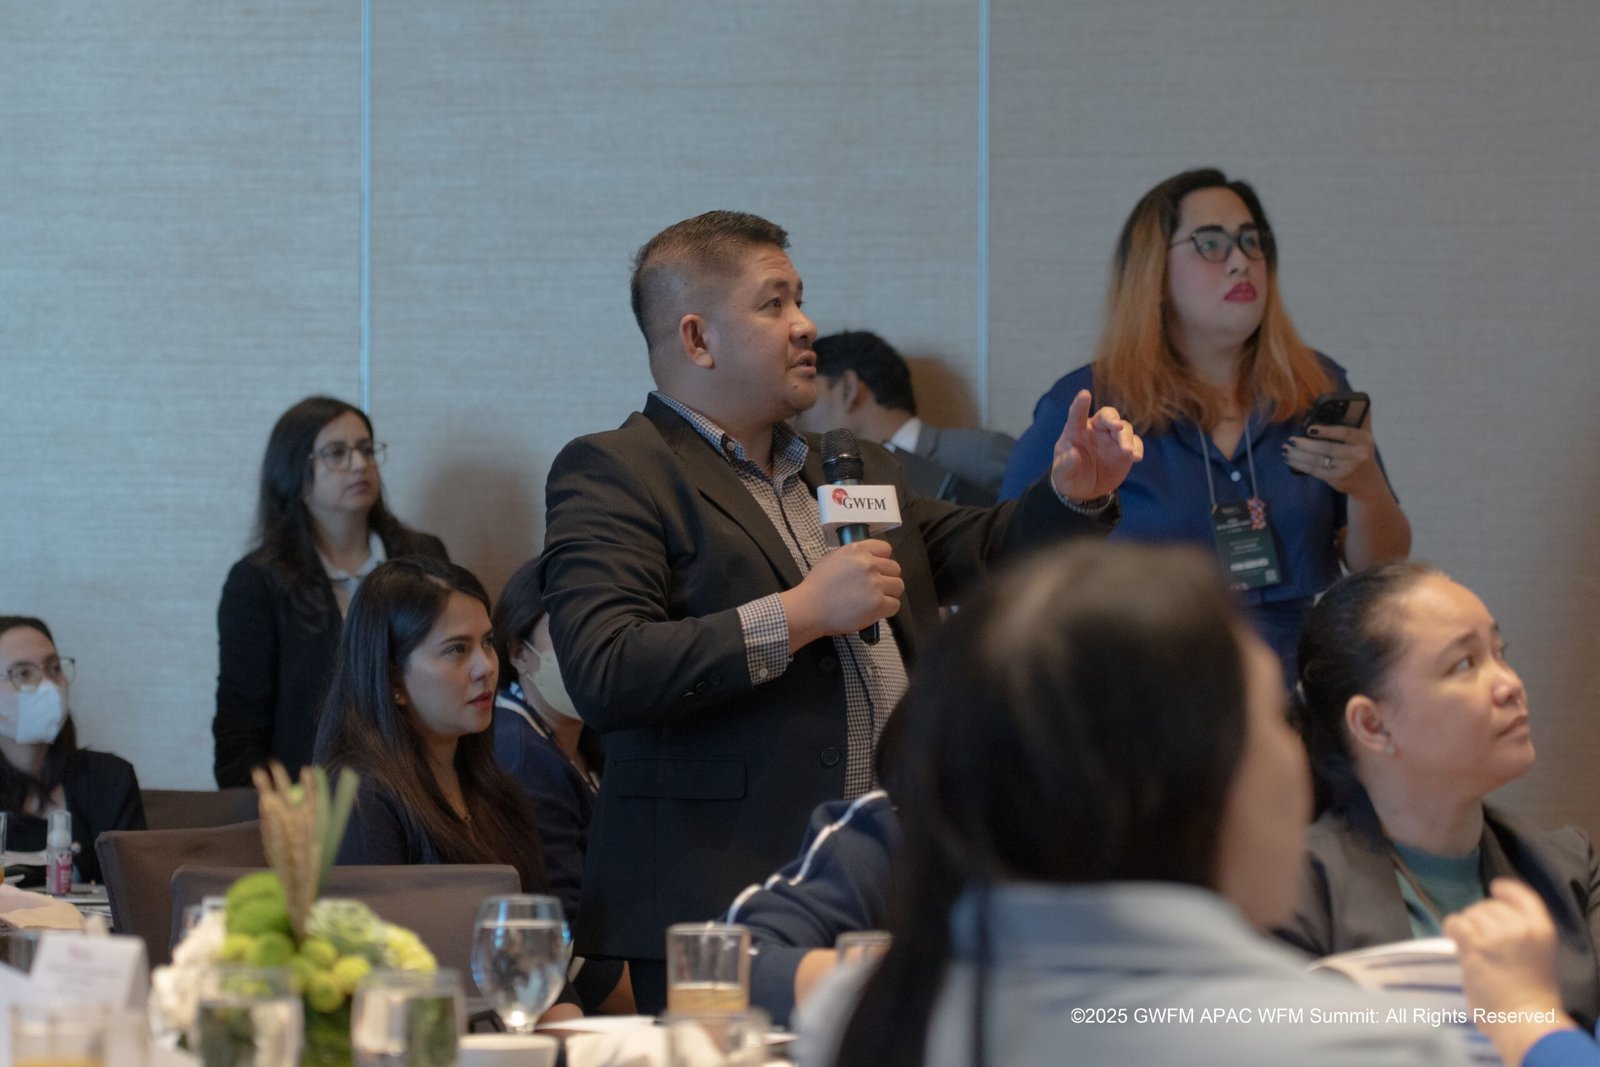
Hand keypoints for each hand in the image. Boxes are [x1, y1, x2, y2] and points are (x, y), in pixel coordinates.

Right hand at [780, 539, 903, 650]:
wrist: (809, 609)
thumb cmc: (817, 587)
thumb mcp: (833, 558)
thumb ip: (854, 556)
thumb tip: (869, 559)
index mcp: (857, 550)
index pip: (886, 548)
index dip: (882, 560)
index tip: (876, 569)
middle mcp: (868, 564)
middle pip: (895, 568)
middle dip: (886, 578)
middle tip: (874, 588)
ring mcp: (875, 584)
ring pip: (898, 586)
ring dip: (889, 594)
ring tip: (874, 600)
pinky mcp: (878, 603)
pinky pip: (895, 605)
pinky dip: (886, 609)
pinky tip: (873, 611)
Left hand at [1049, 389, 1142, 501]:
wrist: (1085, 490)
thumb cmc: (1069, 475)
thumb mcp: (1063, 474)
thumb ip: (1065, 465)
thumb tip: (1073, 454)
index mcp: (1076, 430)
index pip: (1077, 415)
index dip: (1080, 404)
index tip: (1084, 394)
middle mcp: (1096, 429)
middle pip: (1107, 415)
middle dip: (1113, 420)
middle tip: (1118, 427)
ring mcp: (1112, 438)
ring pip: (1125, 429)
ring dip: (1127, 439)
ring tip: (1127, 453)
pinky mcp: (1125, 449)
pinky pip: (1135, 443)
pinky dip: (1137, 448)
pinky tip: (1135, 457)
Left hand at [1281, 419, 1386, 498]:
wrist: (1366, 480)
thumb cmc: (1358, 451)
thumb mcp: (1362, 436)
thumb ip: (1354, 420)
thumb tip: (1341, 399)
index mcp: (1364, 439)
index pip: (1344, 433)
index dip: (1326, 430)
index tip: (1310, 429)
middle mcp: (1358, 455)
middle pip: (1327, 448)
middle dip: (1306, 444)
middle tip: (1291, 440)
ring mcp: (1347, 469)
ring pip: (1318, 460)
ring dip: (1298, 455)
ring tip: (1286, 449)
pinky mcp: (1337, 480)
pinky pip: (1315, 471)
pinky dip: (1300, 465)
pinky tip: (1290, 459)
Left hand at [1444, 879, 1577, 1064]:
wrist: (1526, 1017)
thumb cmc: (1534, 996)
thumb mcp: (1539, 955)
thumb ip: (1521, 936)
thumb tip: (1493, 925)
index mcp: (1541, 928)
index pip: (1521, 895)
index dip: (1506, 890)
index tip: (1495, 889)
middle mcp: (1519, 925)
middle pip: (1490, 905)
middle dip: (1480, 917)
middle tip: (1478, 936)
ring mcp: (1496, 934)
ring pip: (1470, 914)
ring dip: (1466, 926)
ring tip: (1468, 943)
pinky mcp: (1475, 944)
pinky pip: (1456, 924)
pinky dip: (1452, 929)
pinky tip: (1454, 939)